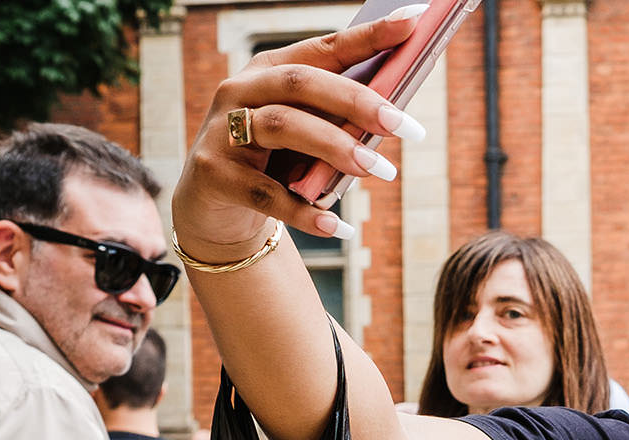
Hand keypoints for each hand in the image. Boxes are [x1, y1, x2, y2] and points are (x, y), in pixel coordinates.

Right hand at [171, 8, 426, 258]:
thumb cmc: (275, 160)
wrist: (216, 205)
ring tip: (380, 170)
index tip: (412, 23)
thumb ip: (337, 121)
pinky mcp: (216, 174)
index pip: (323, 48)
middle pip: (301, 83)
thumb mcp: (305, 133)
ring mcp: (222, 131)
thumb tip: (396, 119)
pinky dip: (306, 212)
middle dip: (357, 100)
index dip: (367, 36)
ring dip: (336, 148)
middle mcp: (241, 91)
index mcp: (269, 71)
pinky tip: (338, 226)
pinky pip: (267, 193)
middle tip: (403, 124)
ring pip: (284, 127)